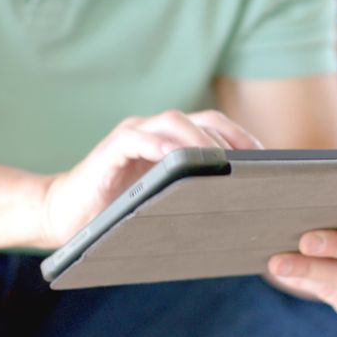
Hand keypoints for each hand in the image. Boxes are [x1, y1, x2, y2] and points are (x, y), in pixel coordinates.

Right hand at [37, 110, 260, 247]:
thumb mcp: (165, 205)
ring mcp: (133, 137)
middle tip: (253, 167)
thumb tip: (241, 214)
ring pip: (173, 123)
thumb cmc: (120, 213)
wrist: (65, 216)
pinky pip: (136, 139)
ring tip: (219, 161)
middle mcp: (156, 131)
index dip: (245, 140)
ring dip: (200, 140)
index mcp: (174, 142)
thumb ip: (194, 198)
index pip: (217, 128)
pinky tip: (172, 158)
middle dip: (231, 140)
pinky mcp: (109, 151)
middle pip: (203, 120)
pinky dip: (155, 144)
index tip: (271, 165)